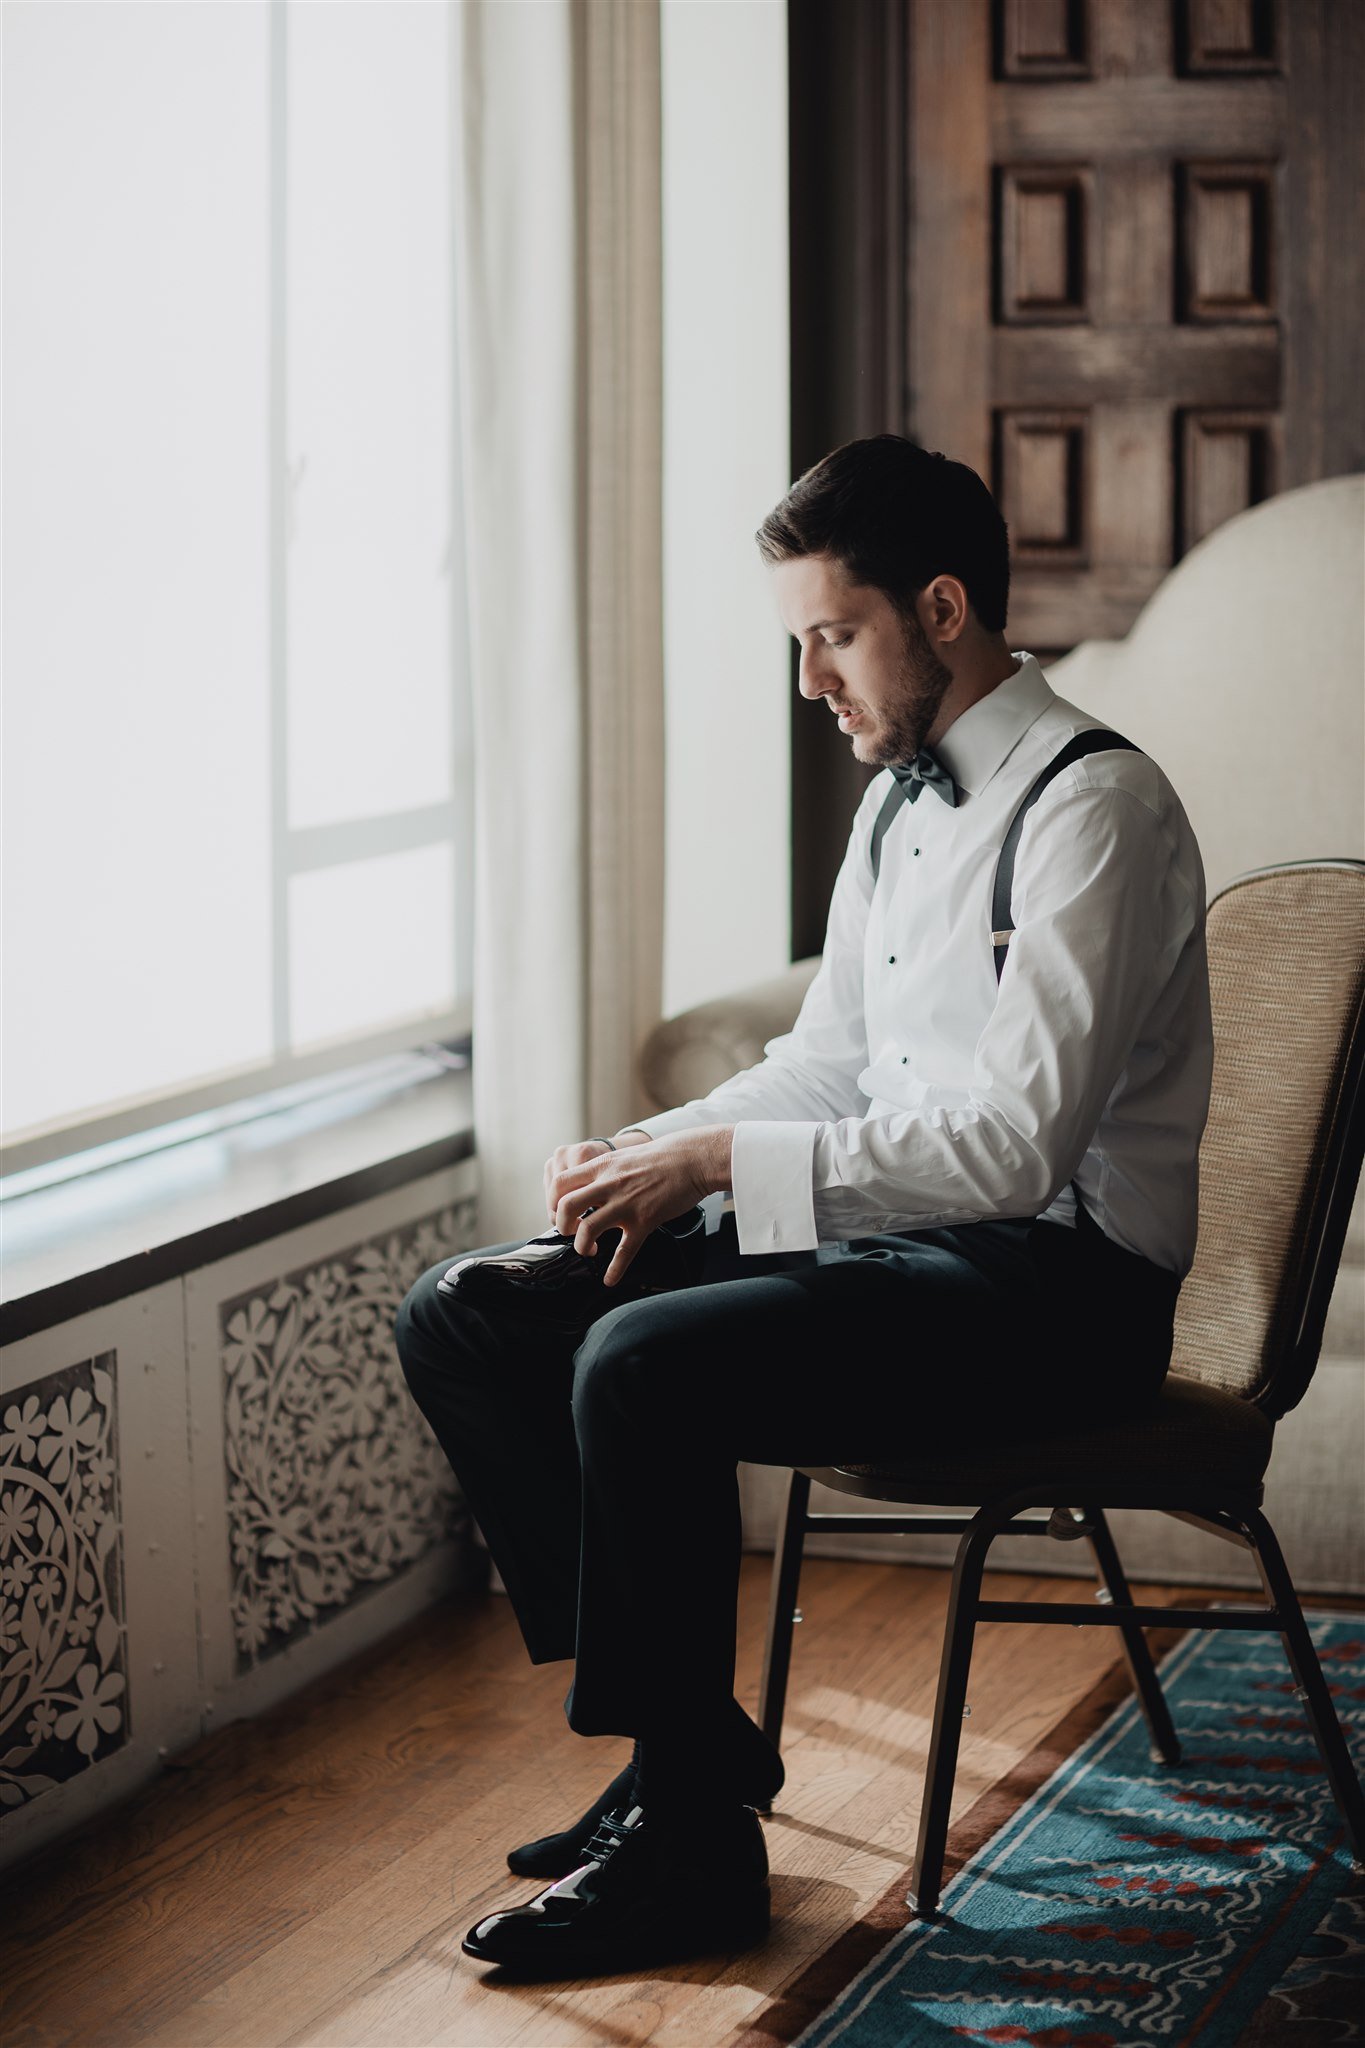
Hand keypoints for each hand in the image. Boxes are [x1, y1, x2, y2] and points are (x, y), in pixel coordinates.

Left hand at [547, 1127, 733, 1286]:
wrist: (691, 1160)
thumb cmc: (660, 1158)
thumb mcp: (622, 1156)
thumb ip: (601, 1171)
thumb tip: (584, 1186)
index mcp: (601, 1167)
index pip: (559, 1183)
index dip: (552, 1202)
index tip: (559, 1212)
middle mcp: (609, 1184)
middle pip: (566, 1207)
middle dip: (562, 1226)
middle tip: (570, 1232)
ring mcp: (626, 1204)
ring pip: (588, 1229)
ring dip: (582, 1246)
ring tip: (589, 1250)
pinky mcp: (645, 1221)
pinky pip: (624, 1251)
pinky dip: (614, 1269)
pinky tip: (610, 1280)